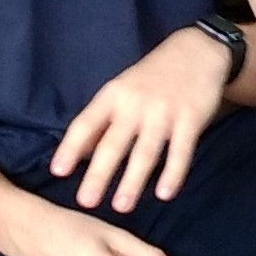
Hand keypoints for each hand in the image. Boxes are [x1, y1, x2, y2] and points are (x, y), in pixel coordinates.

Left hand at [49, 24, 232, 214]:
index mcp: (113, 95)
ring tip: (121, 206)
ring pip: (145, 152)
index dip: (71, 148)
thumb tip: (80, 154)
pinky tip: (164, 194)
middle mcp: (135, 105)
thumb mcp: (121, 89)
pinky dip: (173, 174)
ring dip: (133, 181)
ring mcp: (164, 113)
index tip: (58, 171)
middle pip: (113, 143)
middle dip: (99, 174)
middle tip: (85, 201)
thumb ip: (102, 120)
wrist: (197, 50)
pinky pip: (181, 151)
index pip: (86, 124)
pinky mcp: (191, 119)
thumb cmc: (152, 75)